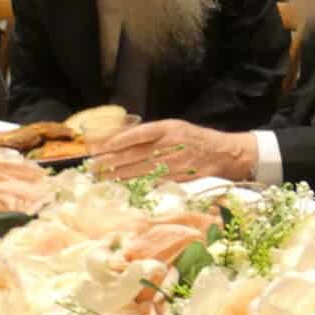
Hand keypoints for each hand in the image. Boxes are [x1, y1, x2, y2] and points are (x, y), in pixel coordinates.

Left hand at [88, 120, 257, 182]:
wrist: (223, 153)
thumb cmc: (194, 138)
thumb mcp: (174, 127)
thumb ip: (151, 133)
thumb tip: (118, 138)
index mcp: (169, 129)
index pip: (138, 134)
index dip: (116, 142)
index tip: (98, 148)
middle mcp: (171, 145)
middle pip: (135, 155)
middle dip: (111, 162)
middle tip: (92, 168)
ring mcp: (175, 164)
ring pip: (140, 171)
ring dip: (118, 176)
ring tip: (101, 178)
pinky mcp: (179, 179)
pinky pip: (153, 183)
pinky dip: (136, 185)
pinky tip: (122, 187)